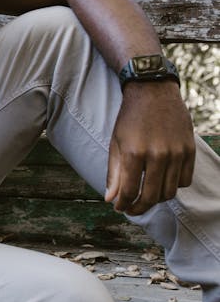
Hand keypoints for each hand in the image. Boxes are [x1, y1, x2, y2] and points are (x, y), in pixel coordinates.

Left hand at [104, 81, 194, 214]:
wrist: (153, 92)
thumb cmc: (130, 118)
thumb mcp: (116, 143)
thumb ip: (114, 172)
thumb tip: (110, 198)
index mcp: (134, 152)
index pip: (130, 191)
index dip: (123, 204)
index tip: (119, 208)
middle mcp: (158, 155)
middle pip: (152, 196)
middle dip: (139, 207)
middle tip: (131, 209)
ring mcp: (177, 153)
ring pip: (170, 192)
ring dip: (157, 199)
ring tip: (145, 196)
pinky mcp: (190, 151)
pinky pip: (185, 180)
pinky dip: (173, 186)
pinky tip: (162, 182)